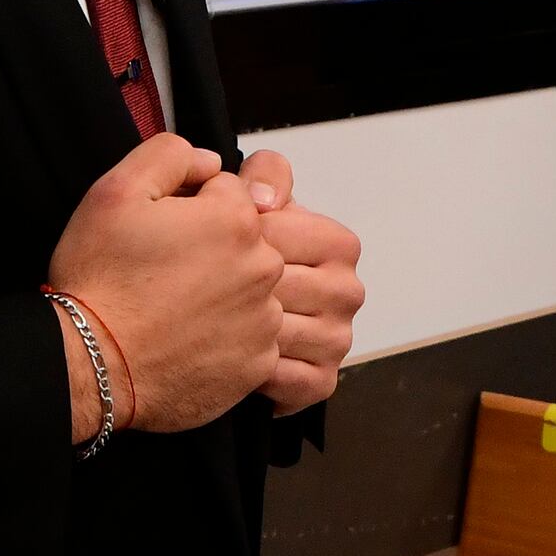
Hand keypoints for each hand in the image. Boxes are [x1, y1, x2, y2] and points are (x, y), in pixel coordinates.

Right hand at [51, 133, 281, 434]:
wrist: (93, 364)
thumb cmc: (101, 279)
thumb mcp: (116, 190)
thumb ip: (170, 155)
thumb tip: (209, 162)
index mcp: (237, 220)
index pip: (227, 194)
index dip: (189, 208)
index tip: (160, 234)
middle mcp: (264, 269)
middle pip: (245, 242)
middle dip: (211, 250)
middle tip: (162, 273)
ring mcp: (265, 321)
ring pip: (249, 290)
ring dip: (221, 294)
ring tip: (171, 310)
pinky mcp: (258, 364)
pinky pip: (250, 338)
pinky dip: (225, 338)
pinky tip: (186, 339)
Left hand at [240, 147, 364, 415]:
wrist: (219, 315)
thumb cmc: (240, 257)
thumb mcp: (252, 202)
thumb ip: (264, 176)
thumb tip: (263, 200)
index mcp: (339, 245)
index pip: (288, 235)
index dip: (243, 238)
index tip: (220, 244)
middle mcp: (348, 291)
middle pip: (279, 287)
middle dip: (236, 287)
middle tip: (207, 288)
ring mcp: (338, 338)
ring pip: (279, 334)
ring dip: (241, 330)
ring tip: (214, 322)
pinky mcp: (322, 379)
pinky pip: (287, 379)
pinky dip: (255, 372)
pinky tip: (232, 357)